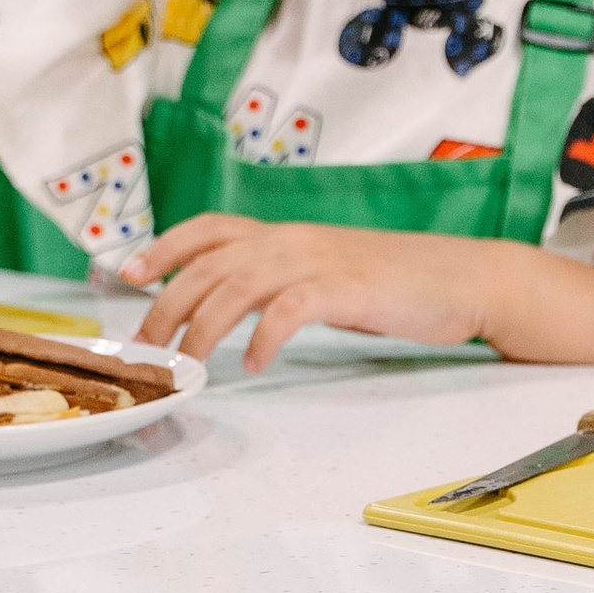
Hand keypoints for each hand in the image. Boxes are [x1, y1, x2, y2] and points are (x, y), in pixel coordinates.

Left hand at [121, 216, 496, 372]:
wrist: (465, 279)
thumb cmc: (401, 284)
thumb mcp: (331, 272)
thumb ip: (285, 280)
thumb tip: (239, 306)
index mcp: (288, 235)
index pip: (210, 228)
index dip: (163, 247)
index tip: (128, 273)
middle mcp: (295, 240)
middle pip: (209, 263)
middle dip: (167, 303)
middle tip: (146, 344)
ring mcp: (319, 262)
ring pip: (237, 284)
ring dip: (202, 326)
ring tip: (187, 363)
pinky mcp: (345, 289)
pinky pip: (288, 310)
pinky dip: (262, 338)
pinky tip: (252, 364)